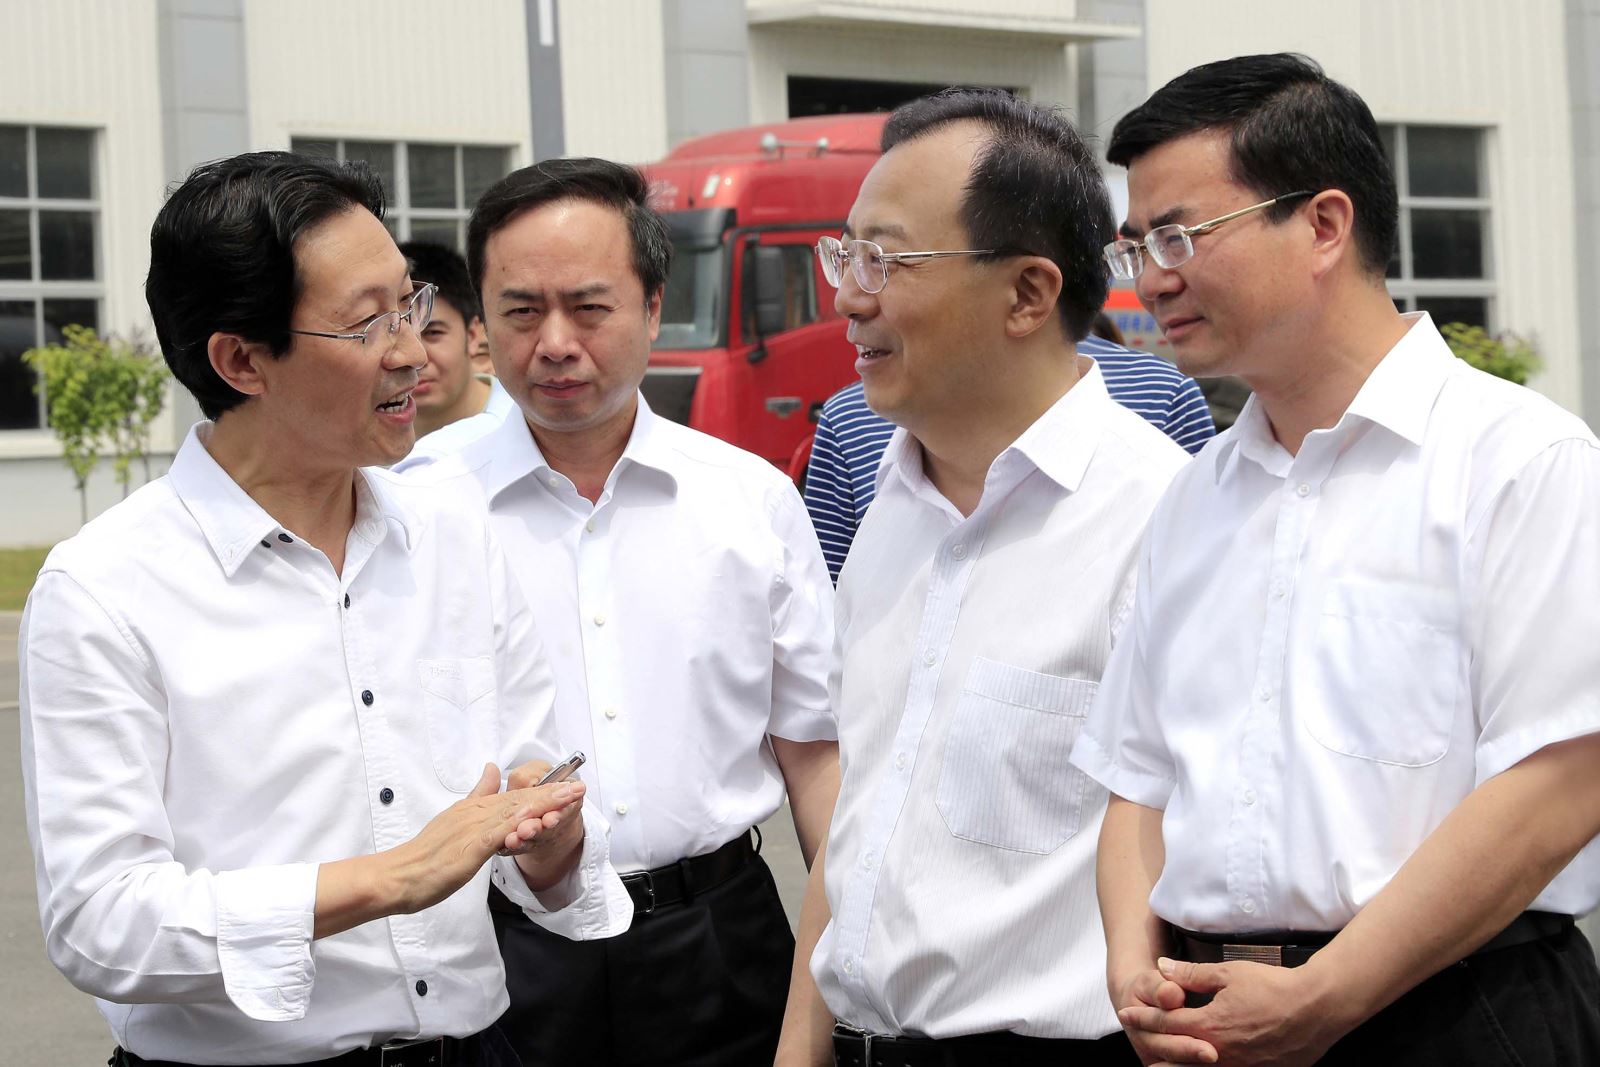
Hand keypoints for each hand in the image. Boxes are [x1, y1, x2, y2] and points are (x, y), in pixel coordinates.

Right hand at [387, 763, 582, 913]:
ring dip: (545, 804)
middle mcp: (476, 813)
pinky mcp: (470, 847)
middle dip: (554, 793)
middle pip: (521, 799)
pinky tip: (537, 818)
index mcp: (474, 809)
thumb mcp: (455, 818)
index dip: (544, 790)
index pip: (515, 796)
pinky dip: (519, 824)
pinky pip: (499, 833)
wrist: (398, 874)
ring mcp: (473, 829)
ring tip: (570, 798)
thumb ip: (476, 795)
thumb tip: (492, 770)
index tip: (569, 785)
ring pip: (515, 812)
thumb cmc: (425, 855)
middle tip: (580, 787)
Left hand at [1116, 957, 1348, 1066]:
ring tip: (1161, 1063)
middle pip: (1178, 1057)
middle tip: (1139, 1046)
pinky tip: (1206, 1064)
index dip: (1143, 1018)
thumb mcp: (1229, 973)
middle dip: (1155, 1049)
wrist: (1318, 1008)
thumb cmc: (1274, 987)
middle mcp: (1221, 1052)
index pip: (1166, 1023)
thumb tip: (1162, 968)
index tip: (1125, 1014)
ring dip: (1178, 1065)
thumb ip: (1192, 974)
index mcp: (1210, 1026)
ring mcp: (1242, 1066)